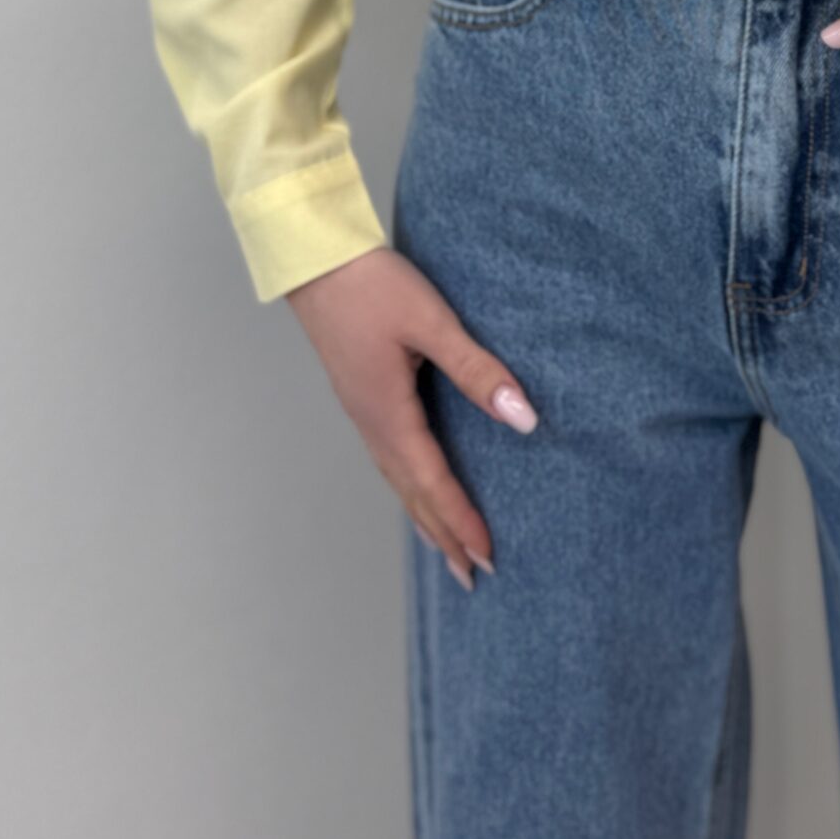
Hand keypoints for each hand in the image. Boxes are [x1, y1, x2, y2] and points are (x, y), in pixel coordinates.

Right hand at [286, 245, 538, 591]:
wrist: (316, 261)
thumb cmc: (372, 286)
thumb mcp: (431, 322)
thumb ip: (477, 370)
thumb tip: (523, 419)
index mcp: (388, 414)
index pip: (433, 482)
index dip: (461, 521)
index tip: (487, 556)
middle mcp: (371, 424)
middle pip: (411, 494)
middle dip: (443, 536)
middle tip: (472, 577)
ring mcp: (362, 412)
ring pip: (397, 480)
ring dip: (424, 517)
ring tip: (447, 550)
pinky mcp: (362, 397)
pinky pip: (389, 458)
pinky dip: (408, 487)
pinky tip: (417, 486)